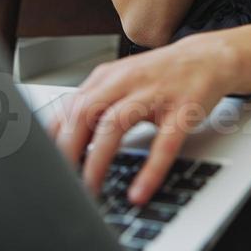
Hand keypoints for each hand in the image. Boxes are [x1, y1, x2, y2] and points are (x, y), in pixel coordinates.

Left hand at [46, 34, 232, 206]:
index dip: (51, 140)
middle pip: (84, 113)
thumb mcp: (121, 82)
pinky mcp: (182, 110)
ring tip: (90, 191)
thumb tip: (59, 141)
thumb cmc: (160, 76)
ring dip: (97, 160)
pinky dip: (149, 170)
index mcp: (107, 77)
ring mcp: (154, 94)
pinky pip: (163, 143)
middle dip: (67, 150)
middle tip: (60, 183)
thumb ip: (93, 106)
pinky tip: (139, 192)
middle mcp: (126, 81)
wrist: (207, 58)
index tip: (43, 167)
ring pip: (115, 124)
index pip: (67, 108)